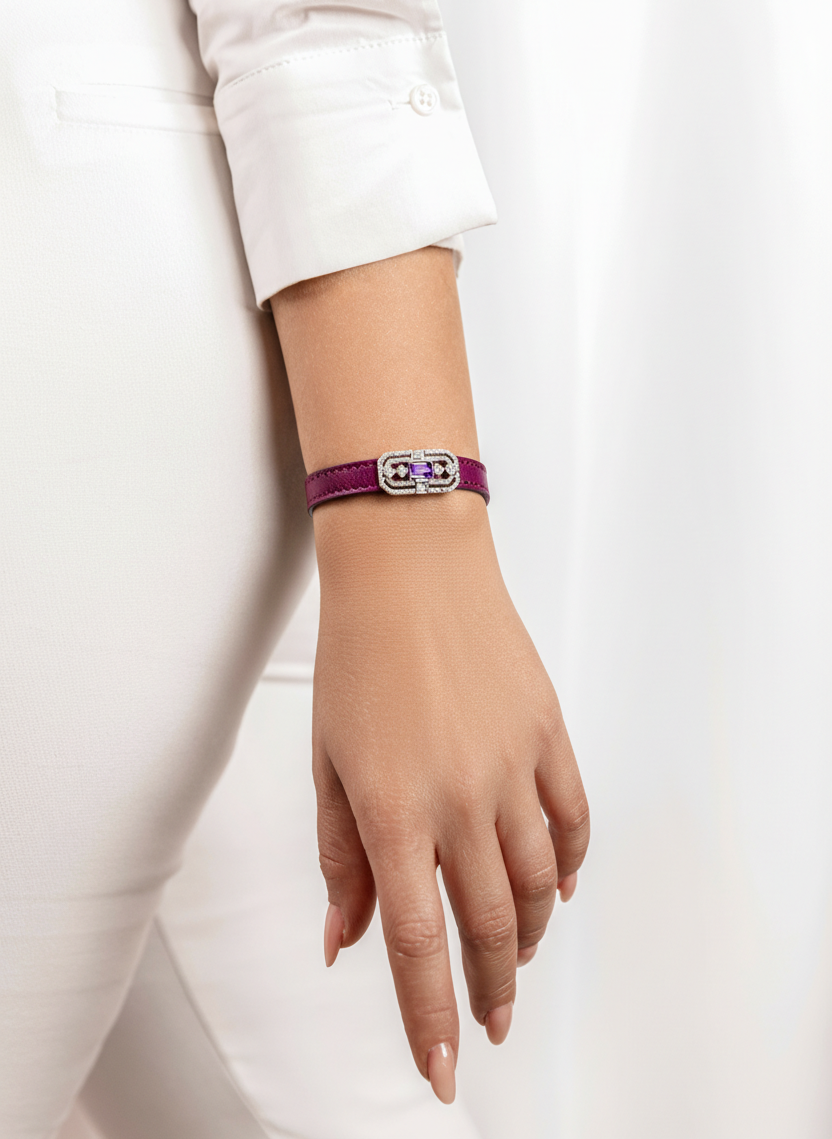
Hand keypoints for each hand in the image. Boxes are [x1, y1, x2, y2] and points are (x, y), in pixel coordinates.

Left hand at [312, 490, 589, 1103]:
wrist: (410, 567)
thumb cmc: (356, 657)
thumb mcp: (327, 762)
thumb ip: (339, 859)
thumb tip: (345, 941)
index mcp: (393, 811)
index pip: (418, 944)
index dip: (431, 1018)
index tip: (443, 1067)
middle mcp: (460, 800)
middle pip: (488, 929)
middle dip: (489, 993)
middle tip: (490, 1025)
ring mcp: (512, 766)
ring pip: (537, 885)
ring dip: (527, 936)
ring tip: (513, 960)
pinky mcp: (547, 734)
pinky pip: (573, 821)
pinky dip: (569, 866)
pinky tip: (556, 887)